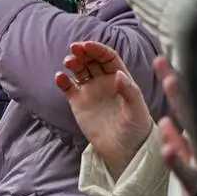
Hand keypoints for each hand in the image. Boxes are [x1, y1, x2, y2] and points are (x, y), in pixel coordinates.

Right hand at [54, 41, 153, 178]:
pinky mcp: (78, 102)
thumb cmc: (135, 128)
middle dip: (83, 51)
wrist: (124, 149)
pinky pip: (68, 87)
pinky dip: (62, 81)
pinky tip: (59, 77)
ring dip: (72, 63)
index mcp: (120, 78)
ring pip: (78, 70)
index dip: (98, 49)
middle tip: (74, 48)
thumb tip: (118, 74)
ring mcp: (90, 91)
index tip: (87, 46)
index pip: (107, 57)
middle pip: (91, 60)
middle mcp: (104, 81)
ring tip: (68, 62)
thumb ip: (129, 91)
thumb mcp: (136, 109)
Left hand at [153, 55, 196, 195]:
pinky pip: (189, 174)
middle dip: (177, 84)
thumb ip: (180, 146)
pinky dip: (178, 161)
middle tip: (160, 60)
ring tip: (167, 81)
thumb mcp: (196, 170)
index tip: (161, 61)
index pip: (192, 109)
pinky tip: (165, 148)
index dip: (177, 85)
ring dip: (182, 106)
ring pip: (195, 131)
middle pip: (193, 110)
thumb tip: (164, 121)